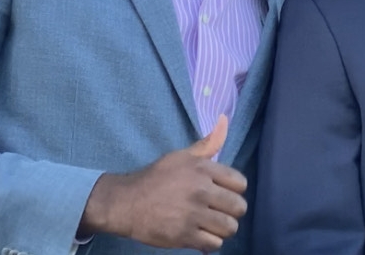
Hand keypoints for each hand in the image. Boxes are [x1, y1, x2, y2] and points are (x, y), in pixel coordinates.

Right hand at [79, 115, 246, 251]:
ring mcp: (192, 214)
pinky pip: (214, 244)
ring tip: (212, 226)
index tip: (222, 194)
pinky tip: (201, 237)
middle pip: (238, 207)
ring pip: (229, 227)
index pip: (240, 183)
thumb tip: (224, 121)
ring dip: (222, 229)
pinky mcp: (183, 236)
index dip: (234, 191)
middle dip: (232, 212)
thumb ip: (207, 144)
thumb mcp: (180, 156)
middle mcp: (200, 190)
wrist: (124, 203)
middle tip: (219, 213)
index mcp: (202, 169)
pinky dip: (210, 243)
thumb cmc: (155, 178)